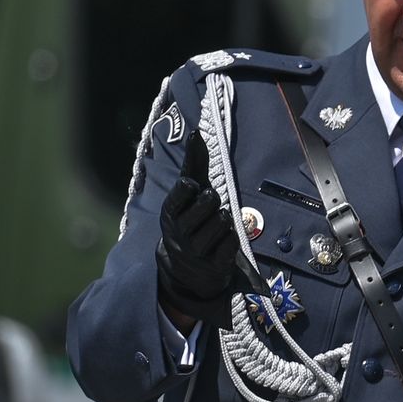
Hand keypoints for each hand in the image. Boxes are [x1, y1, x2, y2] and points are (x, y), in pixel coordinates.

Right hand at [156, 130, 237, 329]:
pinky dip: (232, 238)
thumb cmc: (190, 220)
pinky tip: (223, 241)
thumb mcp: (188, 196)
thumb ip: (193, 165)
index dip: (186, 190)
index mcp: (169, 215)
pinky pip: (232, 242)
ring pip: (222, 221)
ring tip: (216, 225)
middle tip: (210, 204)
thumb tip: (195, 133)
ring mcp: (196, 252)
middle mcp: (179, 234)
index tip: (191, 185)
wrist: (187, 268)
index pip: (177, 197)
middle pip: (208, 204)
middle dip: (213, 201)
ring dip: (225, 220)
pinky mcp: (214, 266)